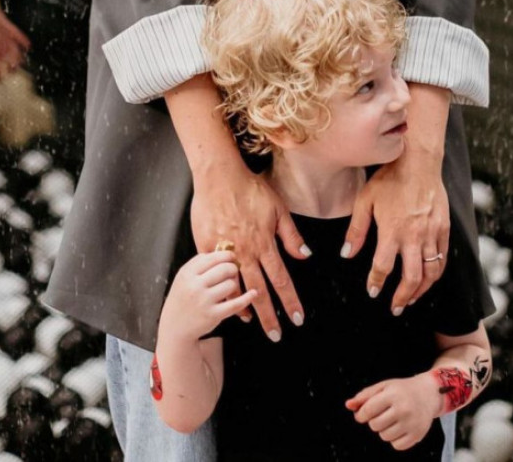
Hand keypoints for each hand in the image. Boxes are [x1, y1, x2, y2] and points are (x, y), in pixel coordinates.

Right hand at [159, 250, 256, 343]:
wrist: (174, 327)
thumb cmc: (182, 299)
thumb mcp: (183, 277)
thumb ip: (199, 263)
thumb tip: (221, 250)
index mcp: (187, 274)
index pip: (212, 257)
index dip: (226, 255)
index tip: (232, 256)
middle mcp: (195, 286)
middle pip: (224, 268)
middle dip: (232, 268)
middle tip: (233, 271)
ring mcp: (204, 301)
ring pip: (230, 284)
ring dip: (234, 283)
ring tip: (230, 286)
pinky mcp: (214, 315)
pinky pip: (235, 304)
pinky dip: (247, 298)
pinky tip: (254, 293)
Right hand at [191, 165, 308, 340]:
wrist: (219, 177)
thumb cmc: (249, 188)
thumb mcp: (278, 208)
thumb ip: (291, 235)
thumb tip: (305, 255)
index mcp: (264, 242)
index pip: (281, 278)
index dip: (290, 300)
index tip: (297, 318)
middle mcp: (246, 252)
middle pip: (261, 291)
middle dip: (271, 316)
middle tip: (278, 335)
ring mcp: (226, 252)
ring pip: (239, 288)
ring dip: (249, 308)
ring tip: (257, 325)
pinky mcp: (208, 249)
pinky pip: (218, 277)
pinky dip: (227, 292)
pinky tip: (231, 303)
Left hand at [343, 149, 448, 312]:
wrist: (418, 162)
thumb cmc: (389, 179)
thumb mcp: (365, 200)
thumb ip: (356, 230)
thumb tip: (346, 254)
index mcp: (392, 231)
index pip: (383, 267)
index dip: (376, 283)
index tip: (372, 291)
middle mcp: (414, 236)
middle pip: (411, 277)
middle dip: (402, 297)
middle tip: (395, 308)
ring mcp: (431, 233)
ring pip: (430, 272)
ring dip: (421, 291)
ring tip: (411, 299)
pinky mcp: (444, 228)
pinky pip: (442, 258)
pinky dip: (436, 273)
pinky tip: (428, 278)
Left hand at [346, 375, 438, 450]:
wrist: (428, 394)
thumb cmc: (402, 390)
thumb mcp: (383, 386)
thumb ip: (364, 396)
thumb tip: (348, 405)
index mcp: (393, 394)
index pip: (368, 411)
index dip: (361, 415)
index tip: (362, 414)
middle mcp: (403, 409)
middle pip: (375, 426)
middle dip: (374, 421)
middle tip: (383, 413)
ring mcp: (411, 423)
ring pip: (384, 437)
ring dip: (384, 430)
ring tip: (392, 419)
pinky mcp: (417, 435)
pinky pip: (396, 445)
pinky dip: (395, 439)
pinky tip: (400, 427)